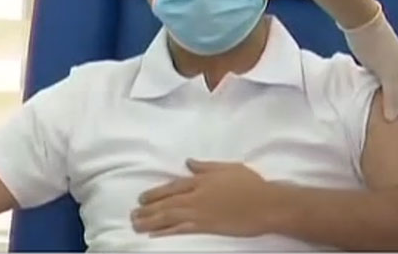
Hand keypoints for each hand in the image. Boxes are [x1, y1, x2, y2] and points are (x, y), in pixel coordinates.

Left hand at [131, 160, 278, 237]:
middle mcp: (195, 196)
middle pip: (166, 202)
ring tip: (136, 224)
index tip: (142, 198)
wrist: (265, 204)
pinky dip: (165, 232)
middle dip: (147, 208)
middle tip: (132, 214)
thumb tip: (189, 162)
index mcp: (201, 180)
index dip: (155, 192)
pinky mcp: (205, 227)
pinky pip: (180, 230)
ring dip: (150, 220)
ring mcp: (199, 212)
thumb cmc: (250, 184)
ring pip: (168, 216)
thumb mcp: (228, 167)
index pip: (172, 186)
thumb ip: (205, 166)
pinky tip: (154, 234)